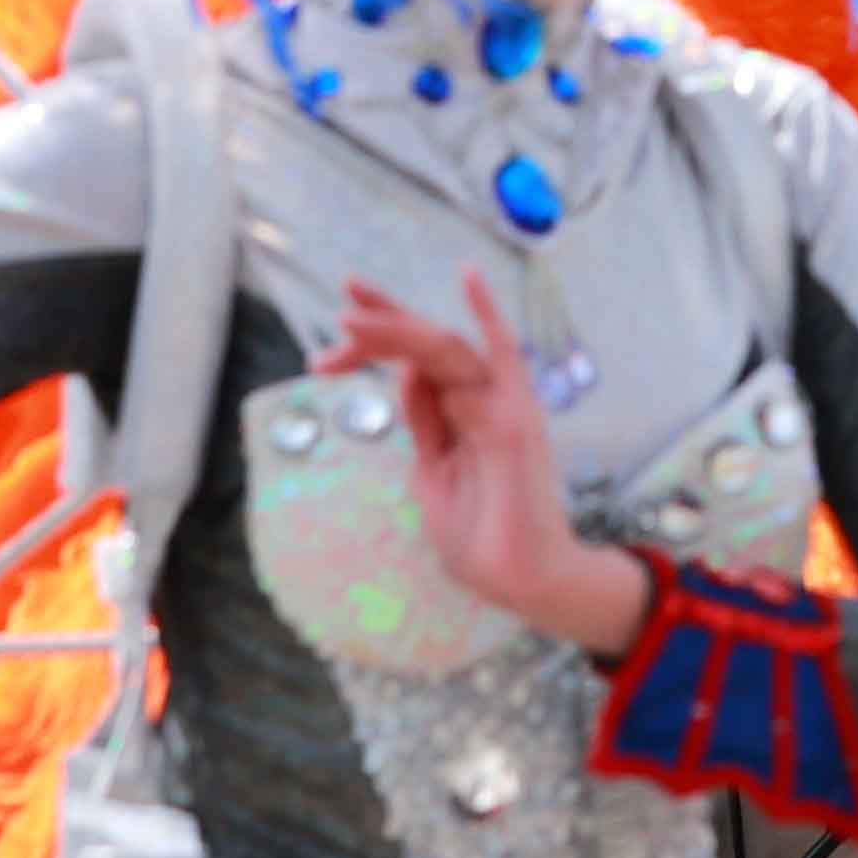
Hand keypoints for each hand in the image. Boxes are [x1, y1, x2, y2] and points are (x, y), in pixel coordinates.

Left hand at [320, 277, 649, 656]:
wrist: (521, 580)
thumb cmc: (482, 539)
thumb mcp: (433, 475)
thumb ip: (424, 424)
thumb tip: (405, 375)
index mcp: (460, 415)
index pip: (416, 362)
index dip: (380, 336)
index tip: (336, 325)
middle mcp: (482, 400)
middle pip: (426, 347)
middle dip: (380, 326)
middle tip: (338, 313)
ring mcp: (500, 406)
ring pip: (444, 349)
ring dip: (396, 330)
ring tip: (350, 321)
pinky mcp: (512, 420)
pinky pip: (502, 358)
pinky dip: (488, 316)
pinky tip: (467, 277)